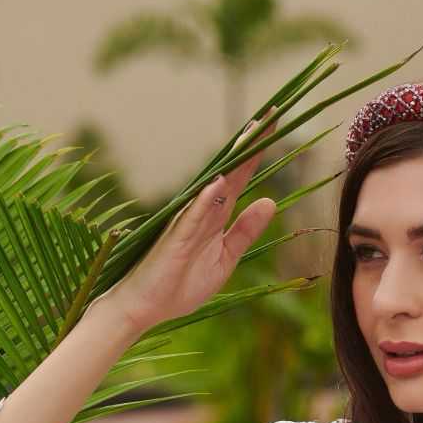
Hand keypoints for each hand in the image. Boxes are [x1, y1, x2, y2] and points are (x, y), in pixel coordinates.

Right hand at [96, 108, 279, 336]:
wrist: (147, 308)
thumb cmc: (182, 285)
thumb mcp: (226, 258)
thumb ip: (246, 230)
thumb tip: (271, 202)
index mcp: (216, 216)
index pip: (240, 176)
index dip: (257, 152)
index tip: (276, 125)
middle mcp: (201, 211)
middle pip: (230, 170)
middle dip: (250, 144)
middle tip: (271, 114)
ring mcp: (187, 223)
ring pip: (213, 184)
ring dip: (231, 161)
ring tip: (251, 135)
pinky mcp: (174, 240)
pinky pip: (191, 217)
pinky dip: (205, 200)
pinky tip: (219, 182)